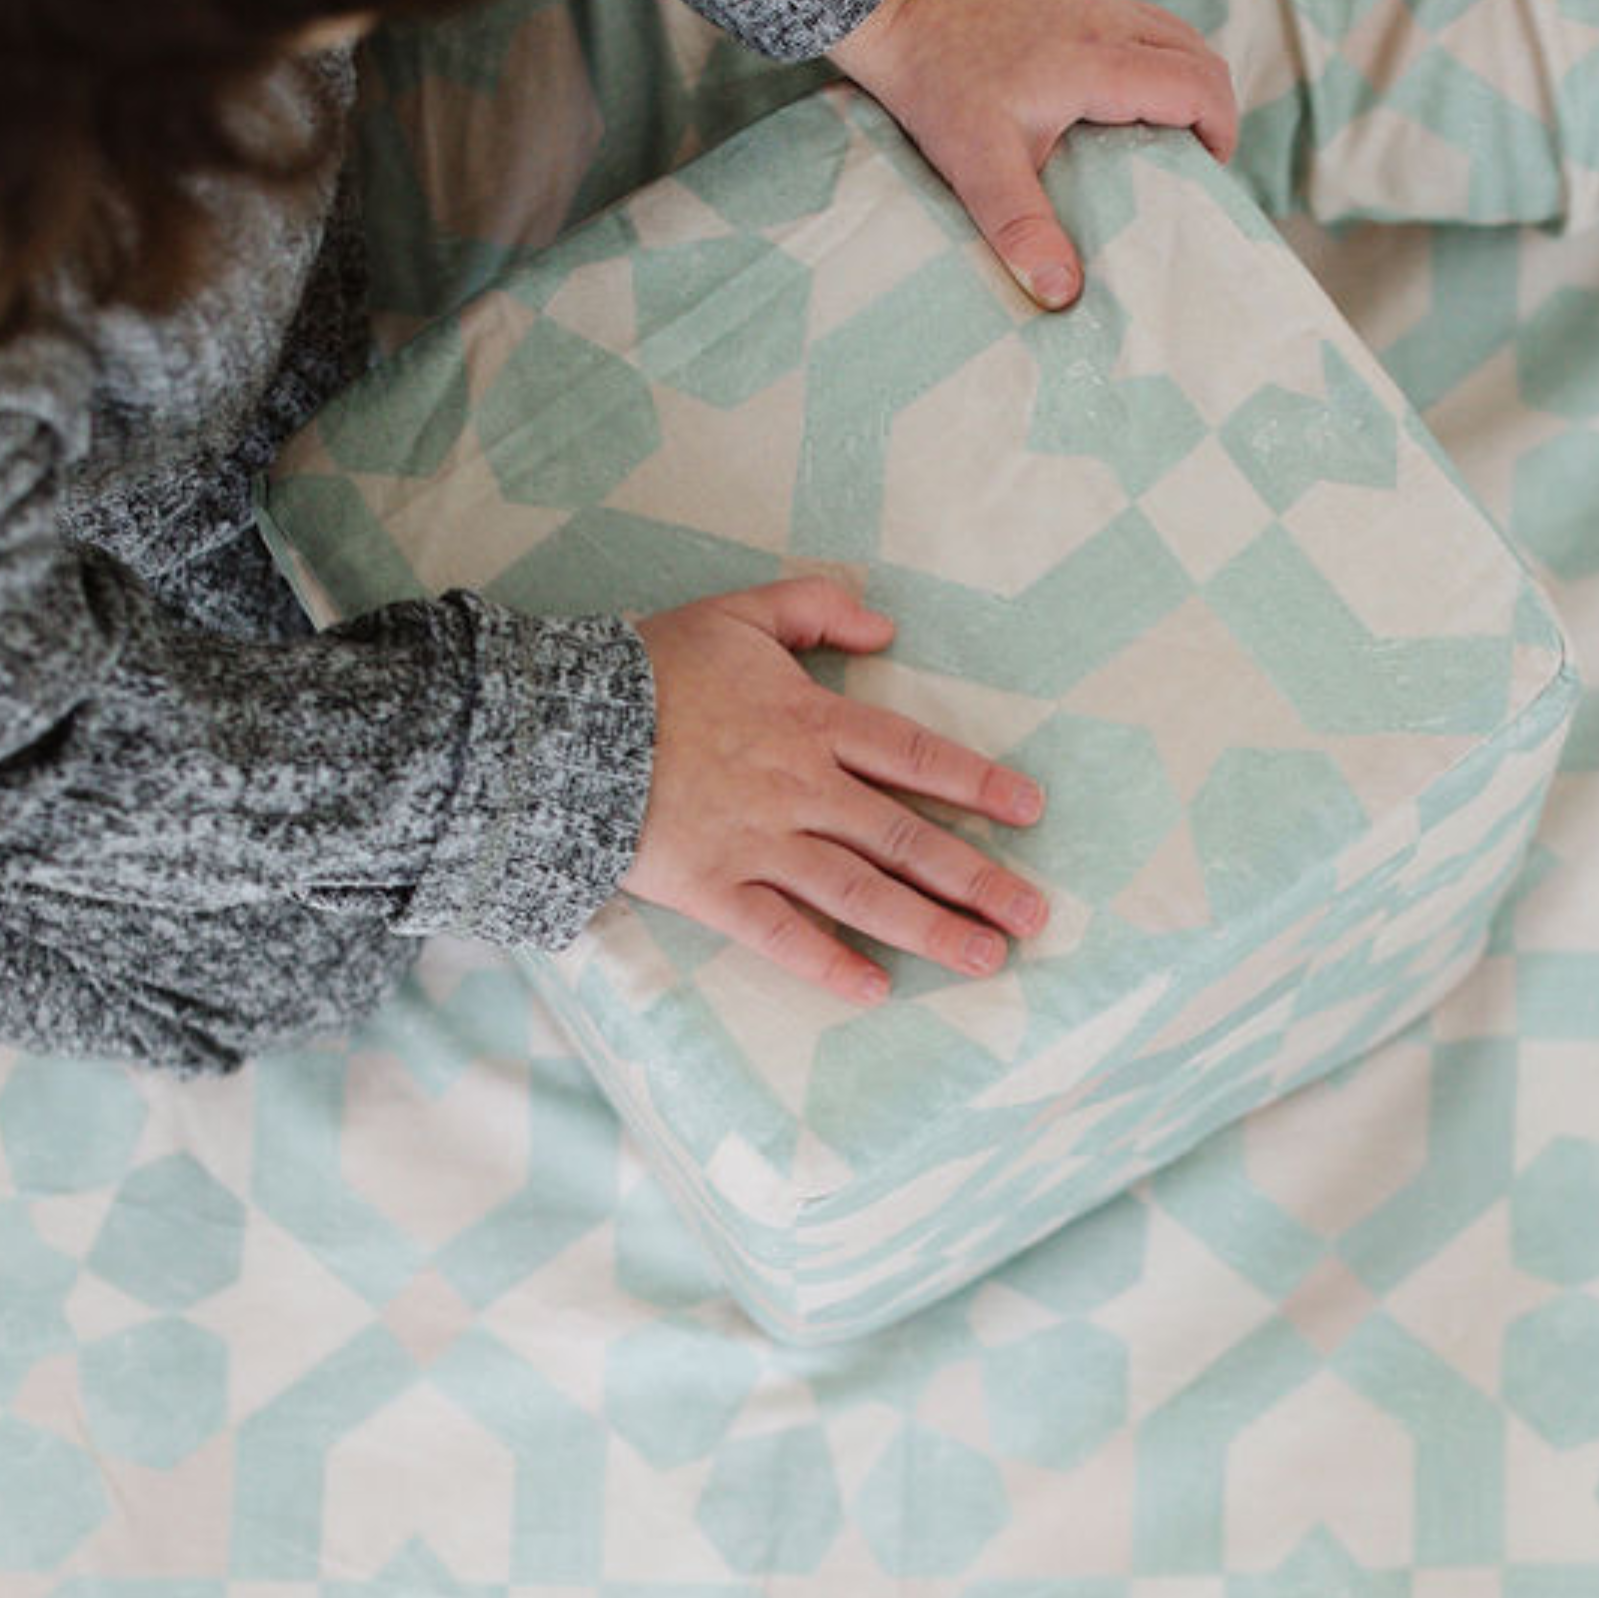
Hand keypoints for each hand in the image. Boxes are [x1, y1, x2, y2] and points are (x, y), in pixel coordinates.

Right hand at [622, 577, 1049, 1002]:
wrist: (564, 724)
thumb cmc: (650, 666)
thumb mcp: (737, 612)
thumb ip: (815, 608)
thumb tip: (886, 625)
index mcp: (810, 721)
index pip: (912, 754)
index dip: (976, 782)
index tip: (1030, 811)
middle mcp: (799, 787)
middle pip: (904, 836)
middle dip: (975, 877)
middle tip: (1034, 915)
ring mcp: (758, 843)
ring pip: (860, 891)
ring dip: (927, 927)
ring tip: (985, 959)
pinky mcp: (712, 888)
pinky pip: (778, 933)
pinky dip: (826, 962)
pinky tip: (874, 989)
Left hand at [828, 0, 1238, 310]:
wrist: (894, 9)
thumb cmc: (935, 84)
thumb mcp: (977, 165)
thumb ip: (1022, 227)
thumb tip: (1064, 294)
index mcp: (1099, 60)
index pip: (1197, 86)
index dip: (1219, 130)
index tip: (1208, 174)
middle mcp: (1105, 18)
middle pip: (1198, 52)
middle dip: (1212, 107)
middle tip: (1192, 162)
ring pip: (1171, 31)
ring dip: (1183, 79)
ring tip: (1161, 134)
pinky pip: (1135, 21)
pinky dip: (1150, 59)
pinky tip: (1113, 100)